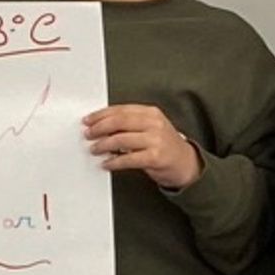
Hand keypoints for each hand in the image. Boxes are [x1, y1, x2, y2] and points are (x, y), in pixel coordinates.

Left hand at [84, 102, 201, 191]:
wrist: (186, 164)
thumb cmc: (164, 146)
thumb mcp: (150, 128)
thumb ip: (130, 124)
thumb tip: (101, 126)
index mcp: (151, 113)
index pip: (120, 110)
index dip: (101, 114)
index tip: (88, 120)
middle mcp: (154, 124)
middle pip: (119, 122)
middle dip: (99, 128)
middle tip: (88, 134)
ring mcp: (156, 140)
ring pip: (121, 139)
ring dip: (103, 145)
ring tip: (95, 149)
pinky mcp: (155, 157)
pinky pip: (128, 159)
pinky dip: (114, 162)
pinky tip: (107, 163)